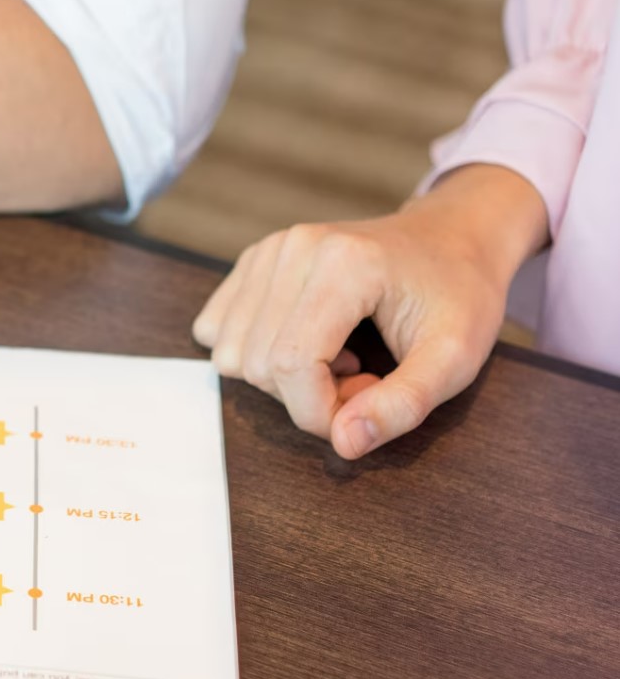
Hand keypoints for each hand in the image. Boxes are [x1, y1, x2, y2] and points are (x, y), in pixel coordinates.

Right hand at [193, 165, 547, 458]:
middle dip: (306, 395)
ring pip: (233, 355)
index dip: (318, 413)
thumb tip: (345, 444)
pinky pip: (219, 332)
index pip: (291, 365)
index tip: (364, 413)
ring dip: (282, 377)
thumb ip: (404, 405)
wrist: (456, 235)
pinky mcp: (253, 261)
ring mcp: (267, 251)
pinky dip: (258, 353)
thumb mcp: (456, 358)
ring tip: (339, 356)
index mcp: (345, 264)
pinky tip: (308, 339)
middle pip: (258, 364)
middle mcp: (294, 248)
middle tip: (362, 376)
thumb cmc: (459, 294)